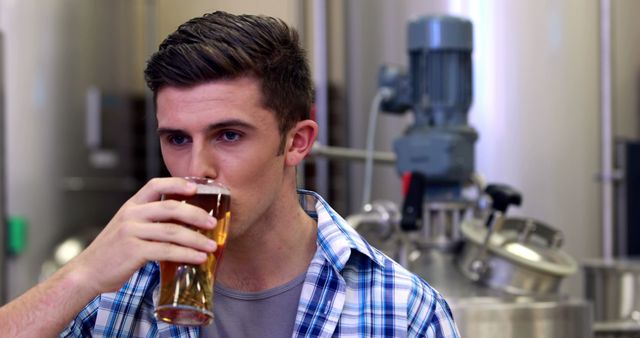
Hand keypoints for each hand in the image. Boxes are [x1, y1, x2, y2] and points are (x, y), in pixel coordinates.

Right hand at [63, 177, 216, 293]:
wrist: (86, 273)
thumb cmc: (112, 252)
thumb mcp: (128, 227)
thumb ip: (149, 220)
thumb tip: (183, 221)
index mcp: (131, 206)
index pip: (155, 185)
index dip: (177, 184)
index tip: (196, 188)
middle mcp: (131, 215)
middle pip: (170, 207)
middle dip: (196, 214)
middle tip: (213, 223)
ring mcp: (131, 233)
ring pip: (172, 231)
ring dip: (196, 239)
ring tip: (212, 247)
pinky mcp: (133, 252)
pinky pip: (166, 251)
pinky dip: (186, 255)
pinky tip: (198, 259)